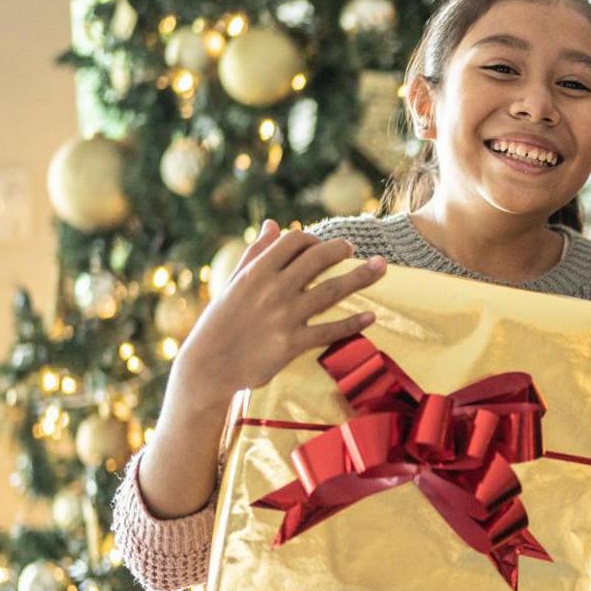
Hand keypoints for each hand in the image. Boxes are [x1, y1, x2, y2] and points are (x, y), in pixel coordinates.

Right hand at [170, 221, 385, 416]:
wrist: (208, 366)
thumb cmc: (220, 322)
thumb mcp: (233, 284)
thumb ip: (256, 254)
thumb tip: (273, 224)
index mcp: (256, 273)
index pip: (292, 242)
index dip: (312, 238)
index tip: (322, 245)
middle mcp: (272, 290)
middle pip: (317, 260)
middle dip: (341, 249)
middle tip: (354, 248)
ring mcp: (284, 317)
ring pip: (331, 291)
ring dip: (360, 277)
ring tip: (381, 267)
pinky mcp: (292, 344)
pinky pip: (329, 330)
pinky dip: (353, 322)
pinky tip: (371, 316)